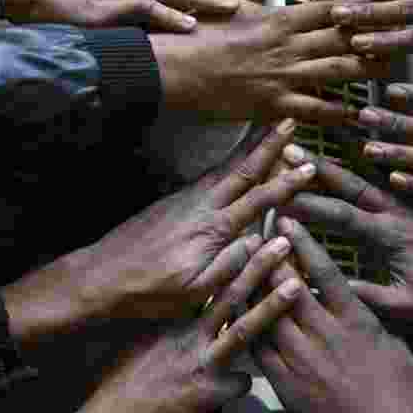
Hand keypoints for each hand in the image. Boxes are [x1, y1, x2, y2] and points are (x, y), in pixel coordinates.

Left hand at [1, 121, 315, 336]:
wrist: (102, 276)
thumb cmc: (151, 291)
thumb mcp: (196, 290)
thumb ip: (233, 264)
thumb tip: (269, 240)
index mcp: (213, 228)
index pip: (258, 200)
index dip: (287, 183)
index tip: (309, 167)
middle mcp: (202, 205)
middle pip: (243, 168)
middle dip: (269, 144)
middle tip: (290, 120)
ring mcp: (186, 199)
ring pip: (226, 165)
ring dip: (250, 144)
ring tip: (268, 124)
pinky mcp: (174, 199)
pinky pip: (211, 172)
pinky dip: (229, 158)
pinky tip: (235, 154)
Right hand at [64, 239, 306, 412]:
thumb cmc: (124, 379)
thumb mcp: (145, 340)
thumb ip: (172, 323)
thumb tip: (191, 306)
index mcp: (174, 317)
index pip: (207, 281)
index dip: (232, 258)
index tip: (251, 233)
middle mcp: (188, 333)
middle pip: (229, 293)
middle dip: (258, 266)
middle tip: (281, 242)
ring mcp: (201, 360)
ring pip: (244, 328)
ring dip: (272, 305)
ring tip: (296, 285)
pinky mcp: (209, 391)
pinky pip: (241, 382)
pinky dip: (246, 380)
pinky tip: (243, 383)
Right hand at [150, 0, 389, 124]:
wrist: (175, 68)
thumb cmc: (200, 33)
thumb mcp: (230, 2)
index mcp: (280, 19)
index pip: (330, 10)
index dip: (359, 7)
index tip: (382, 4)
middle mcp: (289, 46)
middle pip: (342, 39)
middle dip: (374, 38)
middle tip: (401, 36)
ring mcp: (284, 75)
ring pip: (336, 72)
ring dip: (365, 71)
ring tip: (389, 69)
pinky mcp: (274, 103)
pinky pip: (314, 108)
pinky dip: (337, 112)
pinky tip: (356, 113)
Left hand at [253, 217, 412, 412]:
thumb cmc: (398, 395)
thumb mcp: (396, 346)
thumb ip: (373, 318)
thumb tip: (362, 297)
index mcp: (356, 321)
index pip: (325, 272)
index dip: (303, 243)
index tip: (287, 221)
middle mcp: (325, 335)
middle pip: (288, 286)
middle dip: (269, 257)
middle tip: (253, 233)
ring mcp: (301, 360)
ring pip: (267, 313)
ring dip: (253, 286)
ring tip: (239, 264)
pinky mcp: (285, 385)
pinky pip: (259, 348)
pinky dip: (248, 326)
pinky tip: (238, 310)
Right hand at [281, 146, 412, 320]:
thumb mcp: (405, 306)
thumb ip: (363, 294)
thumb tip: (318, 287)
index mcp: (392, 234)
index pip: (340, 214)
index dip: (307, 206)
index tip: (279, 198)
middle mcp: (402, 208)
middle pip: (351, 181)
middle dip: (316, 166)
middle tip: (288, 149)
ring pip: (374, 168)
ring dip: (346, 150)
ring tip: (320, 132)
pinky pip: (399, 166)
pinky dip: (380, 151)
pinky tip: (366, 140)